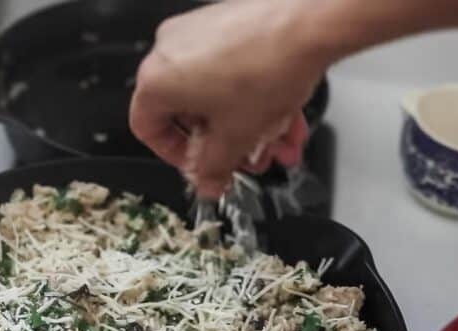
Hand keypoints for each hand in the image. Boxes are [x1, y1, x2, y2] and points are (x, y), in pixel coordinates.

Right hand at [130, 0, 330, 196]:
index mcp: (157, 79)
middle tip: (246, 158)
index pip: (148, 129)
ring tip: (275, 140)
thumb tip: (208, 180)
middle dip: (224, 143)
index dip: (176, 156)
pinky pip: (230, 69)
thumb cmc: (267, 66)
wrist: (309, 23)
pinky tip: (281, 113)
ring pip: (215, 93)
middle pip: (188, 112)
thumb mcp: (236, 136)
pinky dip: (252, 95)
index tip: (201, 165)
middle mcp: (170, 50)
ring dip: (246, 124)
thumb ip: (215, 168)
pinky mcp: (226, 23)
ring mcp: (198, 32)